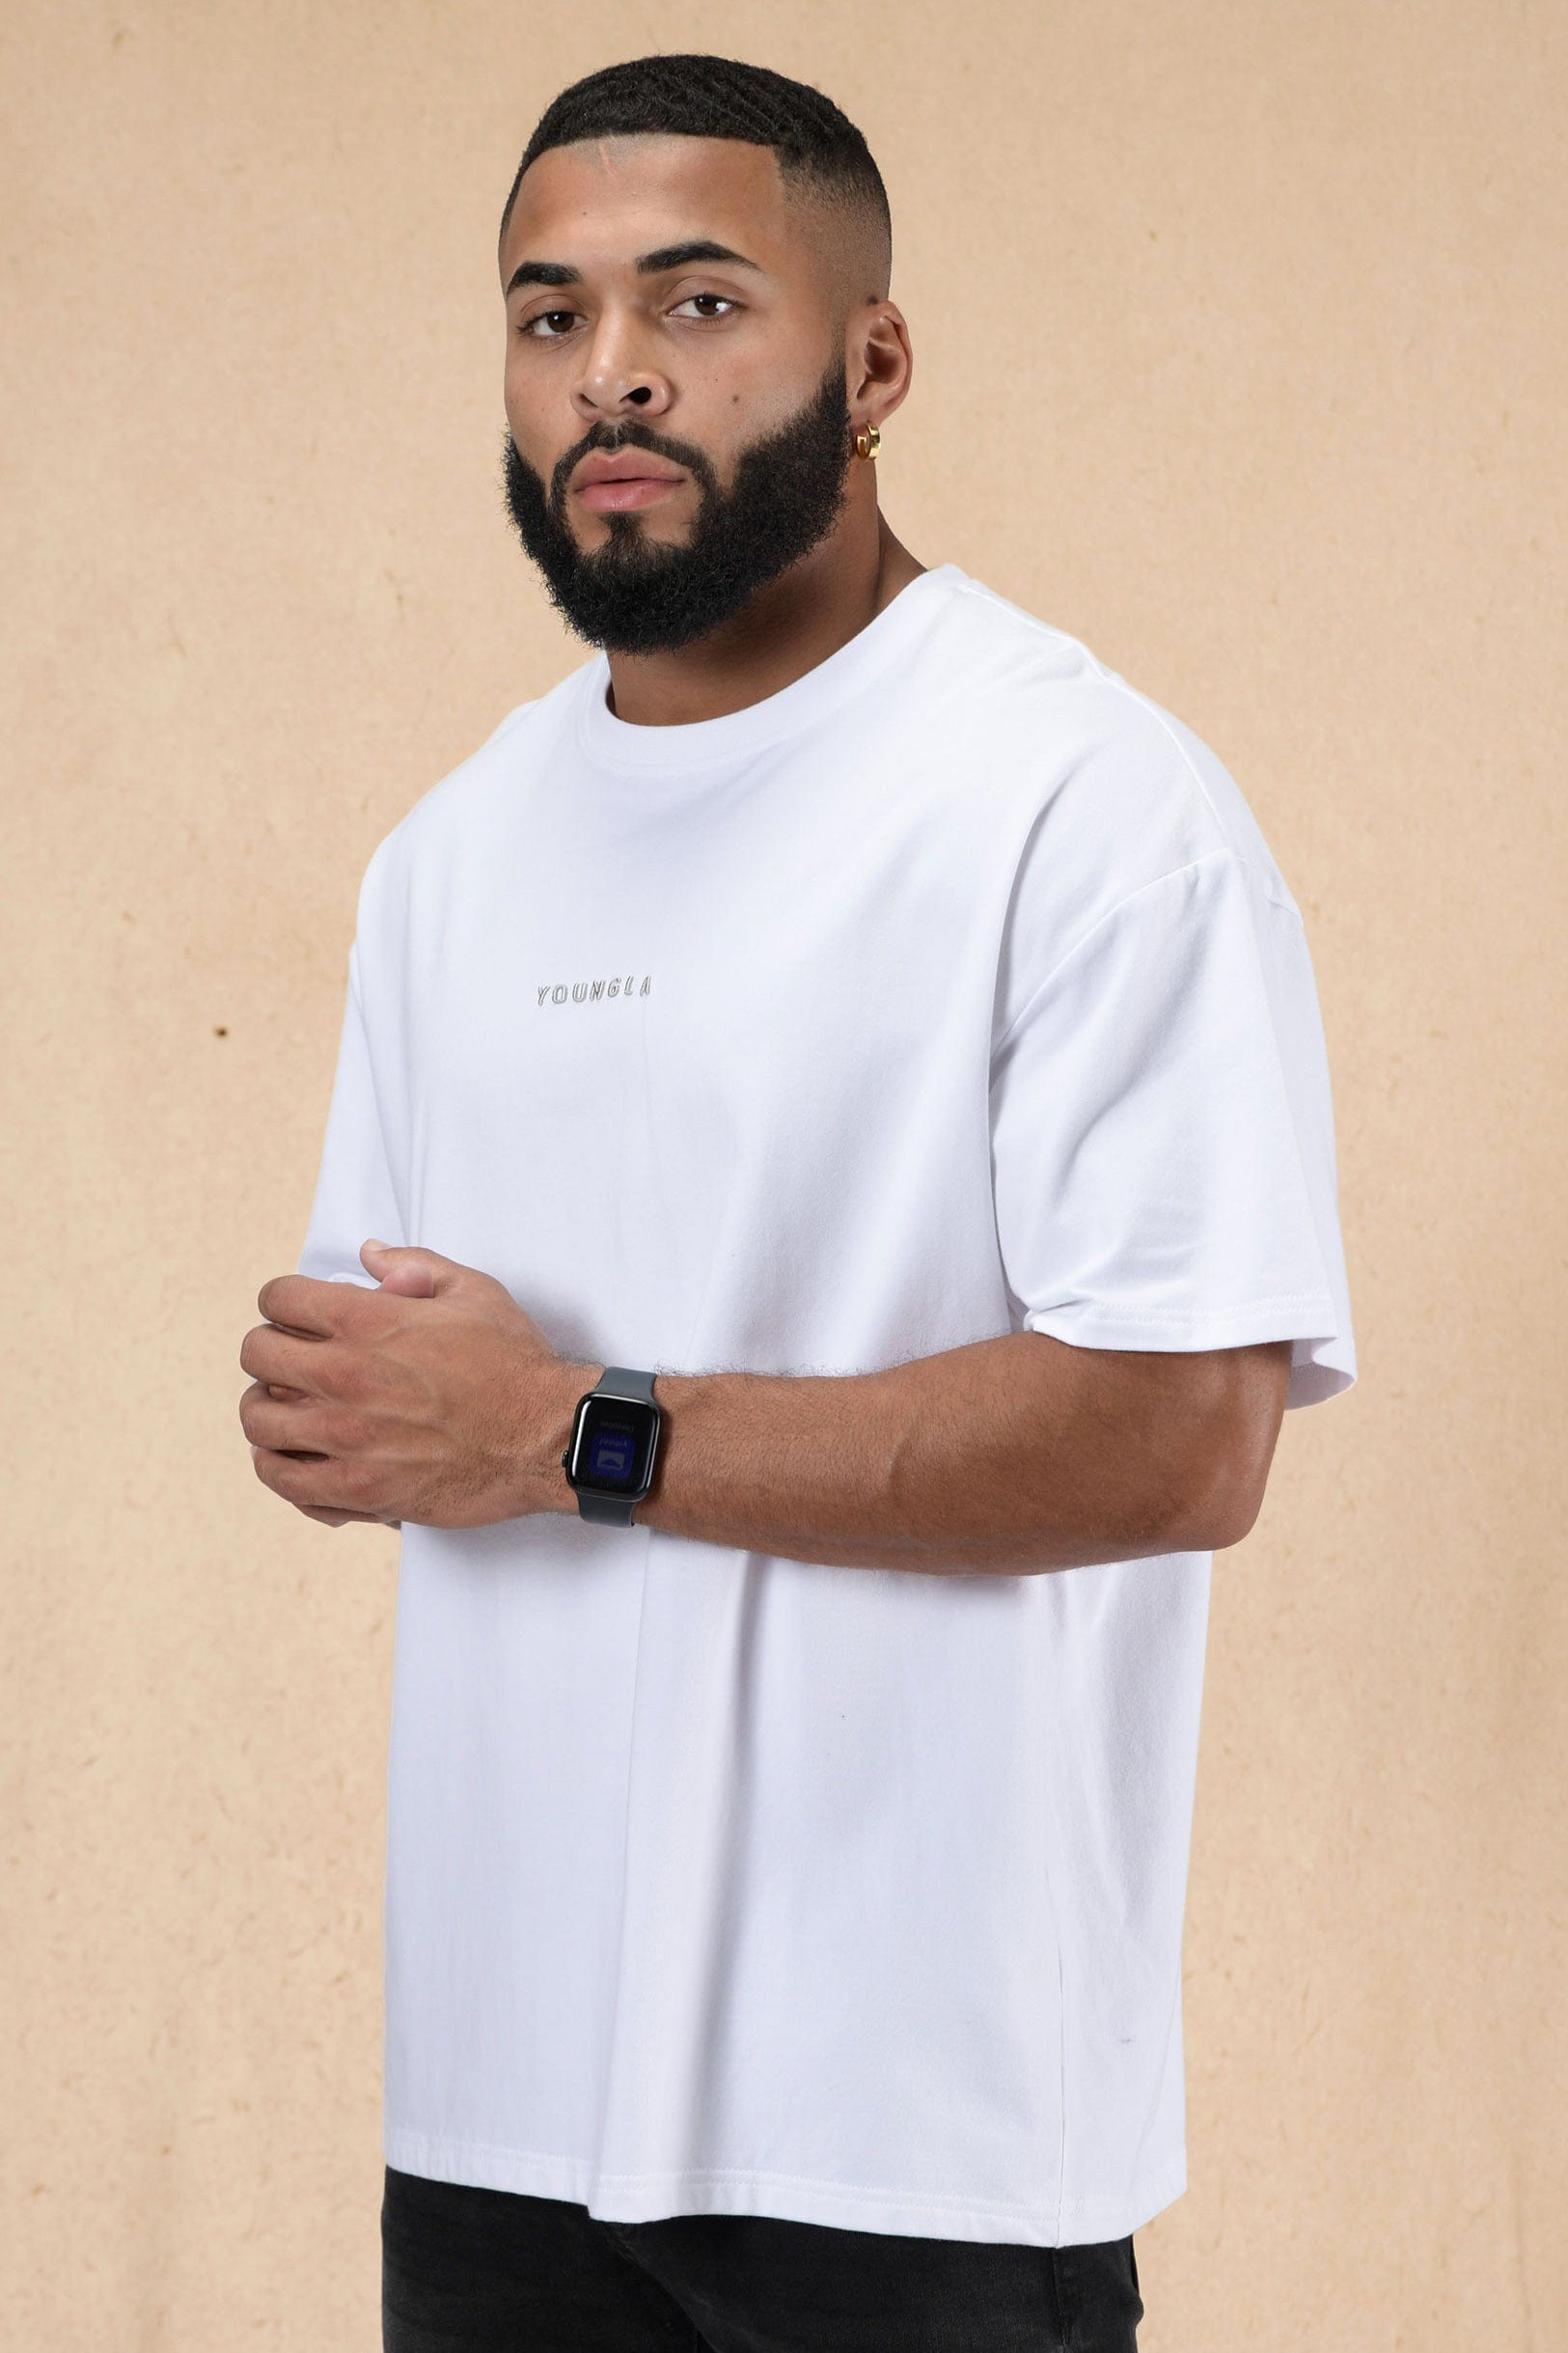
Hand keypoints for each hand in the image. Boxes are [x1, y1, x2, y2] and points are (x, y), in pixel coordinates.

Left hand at [239, 1239, 574, 1529]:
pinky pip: (282, 1479)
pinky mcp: (357, 1490)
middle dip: (271, 1347)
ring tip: (290, 1408)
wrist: (547, 1438)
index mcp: (368, 1323)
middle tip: (293, 1357)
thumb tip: (370, 1255)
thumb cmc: (514, 1365)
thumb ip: (415, 1265)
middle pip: (256, 1354)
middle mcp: (346, 1378)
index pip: (278, 1298)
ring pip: (258, 1420)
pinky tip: (301, 1456)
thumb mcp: (473, 1292)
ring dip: (268, 1407)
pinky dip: (281, 1465)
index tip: (297, 1313)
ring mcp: (346, 1438)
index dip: (285, 1300)